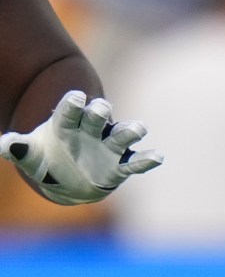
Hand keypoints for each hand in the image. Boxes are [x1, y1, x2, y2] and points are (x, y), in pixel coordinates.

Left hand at [2, 91, 160, 205]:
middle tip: (102, 107)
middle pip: (96, 119)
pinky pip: (134, 163)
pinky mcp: (120, 166)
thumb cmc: (47, 161)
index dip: (72, 105)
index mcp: (66, 126)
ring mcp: (107, 147)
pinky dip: (146, 160)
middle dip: (100, 113)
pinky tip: (157, 156)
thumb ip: (20, 150)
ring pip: (120, 136)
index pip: (68, 113)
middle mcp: (90, 132)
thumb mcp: (30, 157)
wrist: (68, 179)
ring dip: (130, 132)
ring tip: (139, 129)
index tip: (76, 97)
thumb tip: (6, 145)